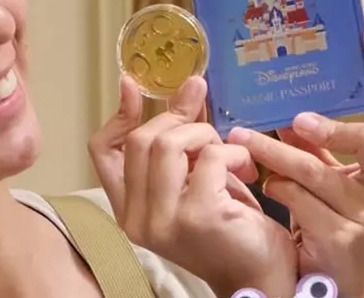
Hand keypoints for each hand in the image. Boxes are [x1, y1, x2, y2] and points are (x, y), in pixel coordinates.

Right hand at [89, 74, 297, 297]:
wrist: (261, 278)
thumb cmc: (229, 230)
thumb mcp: (193, 182)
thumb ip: (182, 144)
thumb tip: (189, 86)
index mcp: (128, 211)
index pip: (102, 152)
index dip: (117, 114)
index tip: (134, 86)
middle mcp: (137, 219)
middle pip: (141, 139)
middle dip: (179, 122)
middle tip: (209, 128)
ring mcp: (164, 218)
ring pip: (170, 143)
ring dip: (206, 136)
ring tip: (229, 157)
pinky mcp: (198, 214)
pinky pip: (209, 156)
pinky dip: (233, 154)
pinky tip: (247, 172)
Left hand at [227, 24, 363, 297]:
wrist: (335, 283)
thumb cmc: (329, 217)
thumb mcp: (327, 172)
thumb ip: (315, 141)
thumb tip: (284, 105)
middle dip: (331, 127)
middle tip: (295, 117)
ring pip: (320, 173)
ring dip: (276, 154)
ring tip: (242, 139)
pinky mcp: (347, 240)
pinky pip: (302, 203)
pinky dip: (278, 191)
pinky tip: (267, 189)